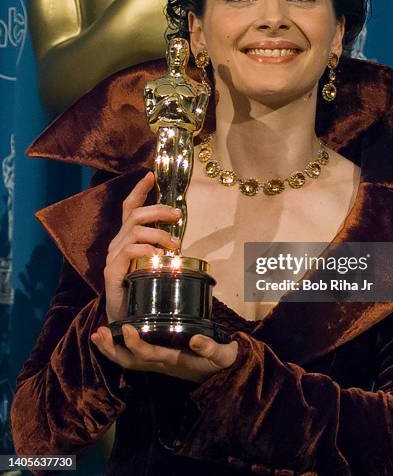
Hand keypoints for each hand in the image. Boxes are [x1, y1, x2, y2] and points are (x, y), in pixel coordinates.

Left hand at [91, 325, 238, 383]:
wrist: (222, 373)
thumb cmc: (221, 361)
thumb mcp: (222, 354)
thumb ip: (211, 348)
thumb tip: (195, 339)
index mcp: (174, 360)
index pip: (149, 354)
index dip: (135, 344)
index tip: (127, 327)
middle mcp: (161, 364)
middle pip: (130, 362)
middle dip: (112, 349)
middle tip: (100, 332)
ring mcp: (157, 363)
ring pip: (128, 362)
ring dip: (110, 350)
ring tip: (97, 334)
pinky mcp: (157, 359)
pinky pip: (133, 358)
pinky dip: (118, 348)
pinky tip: (110, 336)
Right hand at [104, 171, 180, 323]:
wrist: (125, 318)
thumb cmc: (142, 290)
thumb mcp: (153, 264)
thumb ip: (160, 249)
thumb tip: (180, 238)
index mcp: (126, 239)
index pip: (130, 208)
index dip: (139, 190)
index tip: (150, 175)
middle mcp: (117, 243)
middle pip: (136, 215)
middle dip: (158, 210)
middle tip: (178, 215)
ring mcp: (113, 256)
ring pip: (135, 230)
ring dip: (159, 234)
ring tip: (175, 245)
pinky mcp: (111, 271)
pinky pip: (130, 250)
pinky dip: (148, 250)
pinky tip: (159, 257)